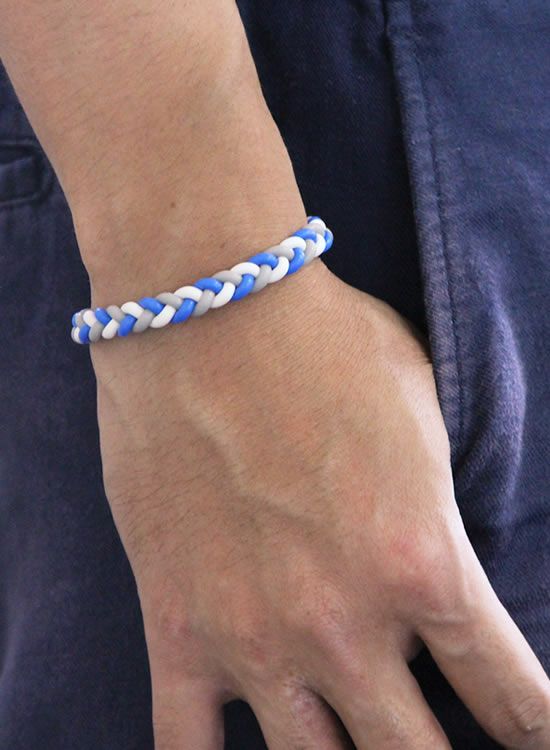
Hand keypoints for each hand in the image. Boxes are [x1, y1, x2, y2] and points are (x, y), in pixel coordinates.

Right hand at [90, 259, 549, 749]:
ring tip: (348, 739)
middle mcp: (343, 622)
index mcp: (424, 562)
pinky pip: (185, 749)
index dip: (538, 733)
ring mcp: (253, 636)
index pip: (516, 700)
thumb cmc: (322, 341)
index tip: (534, 739)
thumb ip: (438, 502)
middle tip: (438, 744)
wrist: (203, 307)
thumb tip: (437, 548)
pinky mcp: (176, 627)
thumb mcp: (421, 409)